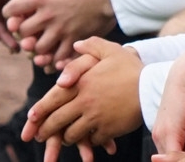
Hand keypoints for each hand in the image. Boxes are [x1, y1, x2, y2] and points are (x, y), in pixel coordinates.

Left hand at [2, 0, 113, 66]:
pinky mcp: (74, 38)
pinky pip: (59, 56)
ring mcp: (61, 30)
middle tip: (31, 27)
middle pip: (23, 32)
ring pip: (38, 47)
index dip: (10, 11)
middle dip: (23, 30)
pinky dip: (55, 57)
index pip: (10, 10)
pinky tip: (57, 51)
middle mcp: (47, 16)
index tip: (19, 10)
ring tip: (43, 40)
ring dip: (38, 45)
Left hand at [23, 38, 142, 150]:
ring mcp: (95, 117)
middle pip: (57, 121)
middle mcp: (85, 101)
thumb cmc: (132, 68)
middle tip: (42, 135)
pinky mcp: (107, 129)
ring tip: (65, 137)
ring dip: (66, 137)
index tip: (31, 118)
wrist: (153, 87)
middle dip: (46, 130)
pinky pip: (91, 140)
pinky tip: (89, 138)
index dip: (39, 111)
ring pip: (71, 134)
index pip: (52, 99)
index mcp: (82, 83)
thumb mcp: (113, 50)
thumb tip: (76, 44)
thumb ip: (92, 45)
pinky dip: (88, 141)